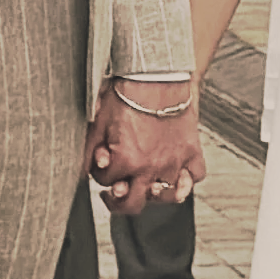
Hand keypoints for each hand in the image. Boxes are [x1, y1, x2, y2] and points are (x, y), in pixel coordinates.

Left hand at [85, 85, 207, 217]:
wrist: (158, 74)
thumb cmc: (128, 92)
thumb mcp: (98, 122)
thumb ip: (88, 151)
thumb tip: (84, 170)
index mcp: (127, 160)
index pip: (105, 182)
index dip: (100, 172)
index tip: (102, 161)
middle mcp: (152, 167)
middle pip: (133, 204)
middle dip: (118, 202)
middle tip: (114, 193)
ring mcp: (175, 162)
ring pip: (167, 198)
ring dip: (153, 196)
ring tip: (146, 188)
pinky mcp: (192, 152)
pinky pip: (195, 177)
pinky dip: (187, 180)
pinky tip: (177, 177)